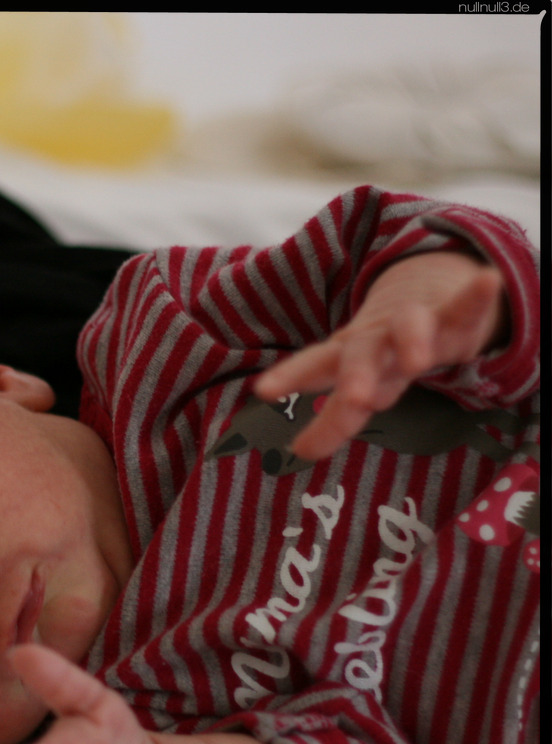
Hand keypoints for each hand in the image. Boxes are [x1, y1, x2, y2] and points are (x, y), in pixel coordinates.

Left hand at [254, 252, 506, 460]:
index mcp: (345, 357)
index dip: (290, 379)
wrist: (421, 300)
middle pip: (359, 353)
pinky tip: (487, 282)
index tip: (263, 391)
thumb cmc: (380, 357)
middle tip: (356, 399)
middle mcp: (373, 338)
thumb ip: (334, 420)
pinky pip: (463, 306)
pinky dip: (474, 296)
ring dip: (411, 342)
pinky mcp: (451, 316)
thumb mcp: (360, 387)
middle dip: (357, 375)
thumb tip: (297, 453)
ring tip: (418, 363)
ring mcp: (411, 324)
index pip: (313, 368)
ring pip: (408, 327)